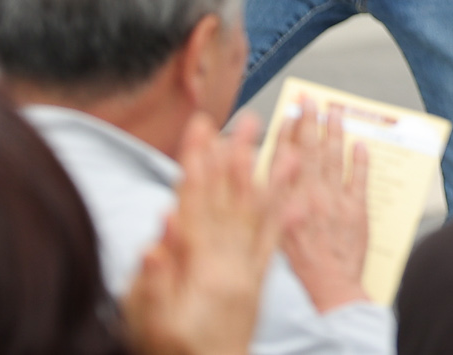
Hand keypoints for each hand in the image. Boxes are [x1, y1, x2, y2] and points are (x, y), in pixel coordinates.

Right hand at [122, 114, 278, 354]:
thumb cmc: (174, 352)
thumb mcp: (149, 319)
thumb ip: (154, 273)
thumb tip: (164, 223)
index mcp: (197, 267)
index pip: (195, 201)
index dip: (198, 161)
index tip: (203, 128)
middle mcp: (227, 264)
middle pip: (231, 200)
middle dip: (237, 158)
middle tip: (247, 120)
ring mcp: (246, 274)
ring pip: (258, 216)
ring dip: (272, 180)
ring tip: (288, 146)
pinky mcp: (258, 286)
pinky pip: (276, 247)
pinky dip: (287, 220)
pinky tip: (303, 198)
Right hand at [269, 103, 370, 313]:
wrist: (327, 288)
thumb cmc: (296, 267)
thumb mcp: (272, 233)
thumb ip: (273, 201)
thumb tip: (271, 171)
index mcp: (285, 203)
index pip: (285, 158)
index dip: (288, 133)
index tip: (290, 112)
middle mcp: (310, 197)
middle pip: (310, 151)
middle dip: (311, 122)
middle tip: (312, 99)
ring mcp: (335, 201)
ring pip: (335, 158)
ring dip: (335, 132)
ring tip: (335, 110)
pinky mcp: (357, 210)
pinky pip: (360, 178)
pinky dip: (361, 159)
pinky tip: (360, 143)